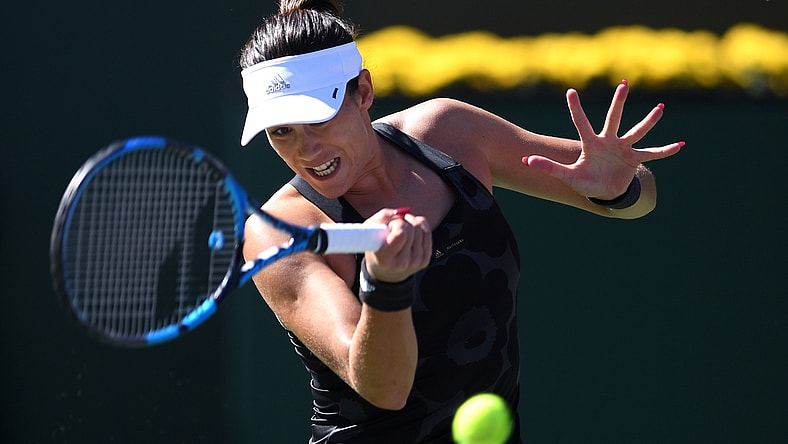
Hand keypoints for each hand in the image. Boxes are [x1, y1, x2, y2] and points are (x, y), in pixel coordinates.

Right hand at [363, 207, 431, 282]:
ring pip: (421, 228)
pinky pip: (427, 232)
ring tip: (401, 230)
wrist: (385, 272)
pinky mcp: (424, 260)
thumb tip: (400, 212)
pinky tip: (410, 232)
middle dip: (403, 222)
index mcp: (385, 258)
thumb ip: (382, 217)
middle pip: (413, 228)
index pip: (401, 233)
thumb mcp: (369, 231)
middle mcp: (402, 263)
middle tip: (394, 227)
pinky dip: (419, 227)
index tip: (389, 226)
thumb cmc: (375, 248)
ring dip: (410, 223)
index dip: (396, 223)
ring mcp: (415, 262)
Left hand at [522, 80, 683, 198]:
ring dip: (649, 121)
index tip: (570, 91)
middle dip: (618, 102)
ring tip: (661, 108)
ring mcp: (623, 149)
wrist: (605, 192)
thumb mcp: (567, 176)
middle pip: (613, 118)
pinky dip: (666, 150)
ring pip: (637, 132)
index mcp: (591, 144)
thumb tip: (526, 160)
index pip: (581, 123)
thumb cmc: (585, 181)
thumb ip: (549, 167)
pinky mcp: (635, 159)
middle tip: (623, 83)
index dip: (576, 108)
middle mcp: (608, 141)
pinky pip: (652, 154)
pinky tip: (681, 145)